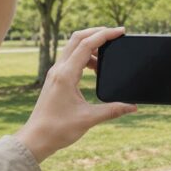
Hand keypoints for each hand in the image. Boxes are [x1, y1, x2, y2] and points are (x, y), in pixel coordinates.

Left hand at [15, 27, 136, 161]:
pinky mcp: (56, 79)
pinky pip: (71, 59)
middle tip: (116, 35)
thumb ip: (113, 110)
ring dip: (91, 45)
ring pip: (74, 47)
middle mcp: (59, 69)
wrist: (36, 139)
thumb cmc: (58, 129)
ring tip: (108, 57)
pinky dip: (85, 56)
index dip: (105, 35)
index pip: (86, 45)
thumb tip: (134, 106)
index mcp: (66, 75)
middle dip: (97, 33)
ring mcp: (56, 73)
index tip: (121, 32)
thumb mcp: (89, 119)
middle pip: (78, 38)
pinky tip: (96, 69)